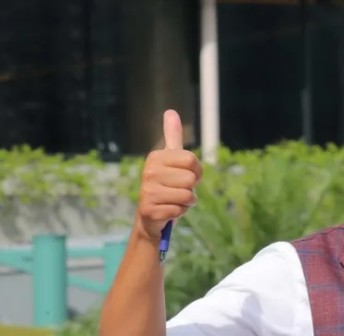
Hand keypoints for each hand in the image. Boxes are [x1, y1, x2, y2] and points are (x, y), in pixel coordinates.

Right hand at [136, 110, 202, 240]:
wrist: (151, 216)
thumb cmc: (166, 186)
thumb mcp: (170, 160)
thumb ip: (172, 136)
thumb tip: (170, 111)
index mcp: (155, 157)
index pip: (192, 160)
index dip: (196, 172)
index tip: (186, 176)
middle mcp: (149, 171)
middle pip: (190, 179)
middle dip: (191, 189)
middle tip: (178, 191)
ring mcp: (147, 191)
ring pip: (187, 196)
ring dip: (186, 202)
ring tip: (173, 201)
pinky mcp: (149, 210)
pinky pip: (179, 211)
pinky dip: (179, 213)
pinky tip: (168, 211)